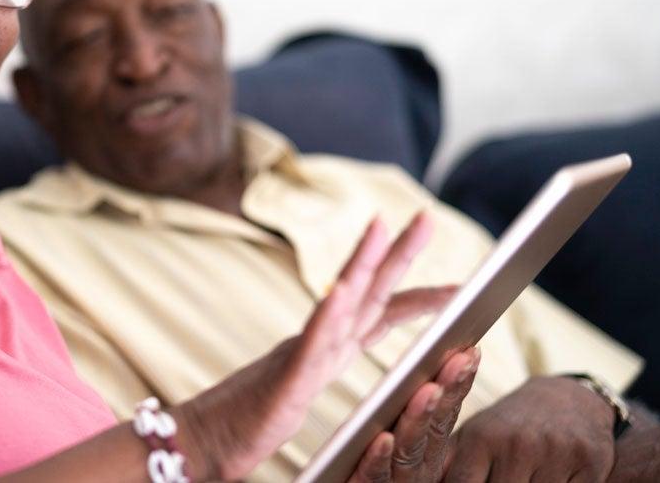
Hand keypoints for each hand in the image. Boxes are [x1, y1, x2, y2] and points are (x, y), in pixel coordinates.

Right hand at [179, 213, 453, 479]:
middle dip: (397, 253)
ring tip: (382, 227)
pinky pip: (308, 345)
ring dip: (360, 262)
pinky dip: (326, 314)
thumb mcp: (299, 390)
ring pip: (336, 304)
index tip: (458, 284)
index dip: (416, 296)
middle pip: (364, 292)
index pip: (378, 316)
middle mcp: (316, 345)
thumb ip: (321, 364)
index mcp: (324, 350)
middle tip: (426, 216)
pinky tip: (341, 289)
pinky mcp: (284, 382)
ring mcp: (299, 358)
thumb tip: (345, 344)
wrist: (201, 443)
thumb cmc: (246, 424)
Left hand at [350, 348, 480, 481]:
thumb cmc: (371, 466)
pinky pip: (374, 476)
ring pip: (410, 449)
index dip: (457, 384)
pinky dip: (379, 458)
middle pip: (435, 428)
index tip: (471, 352)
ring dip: (420, 418)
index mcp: (426, 451)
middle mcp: (418, 467)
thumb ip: (411, 410)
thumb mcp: (394, 435)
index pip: (445, 413)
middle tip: (459, 361)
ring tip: (429, 390)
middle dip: (447, 392)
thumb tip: (444, 360)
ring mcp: (397, 481)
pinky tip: (384, 438)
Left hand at [445, 376, 615, 481]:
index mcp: (483, 437)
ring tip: (527, 474)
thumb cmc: (509, 425)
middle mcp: (519, 443)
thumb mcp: (474, 435)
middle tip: (505, 476)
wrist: (567, 399)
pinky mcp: (590, 461)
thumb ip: (449, 463)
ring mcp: (556, 452)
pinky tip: (554, 475)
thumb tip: (420, 482)